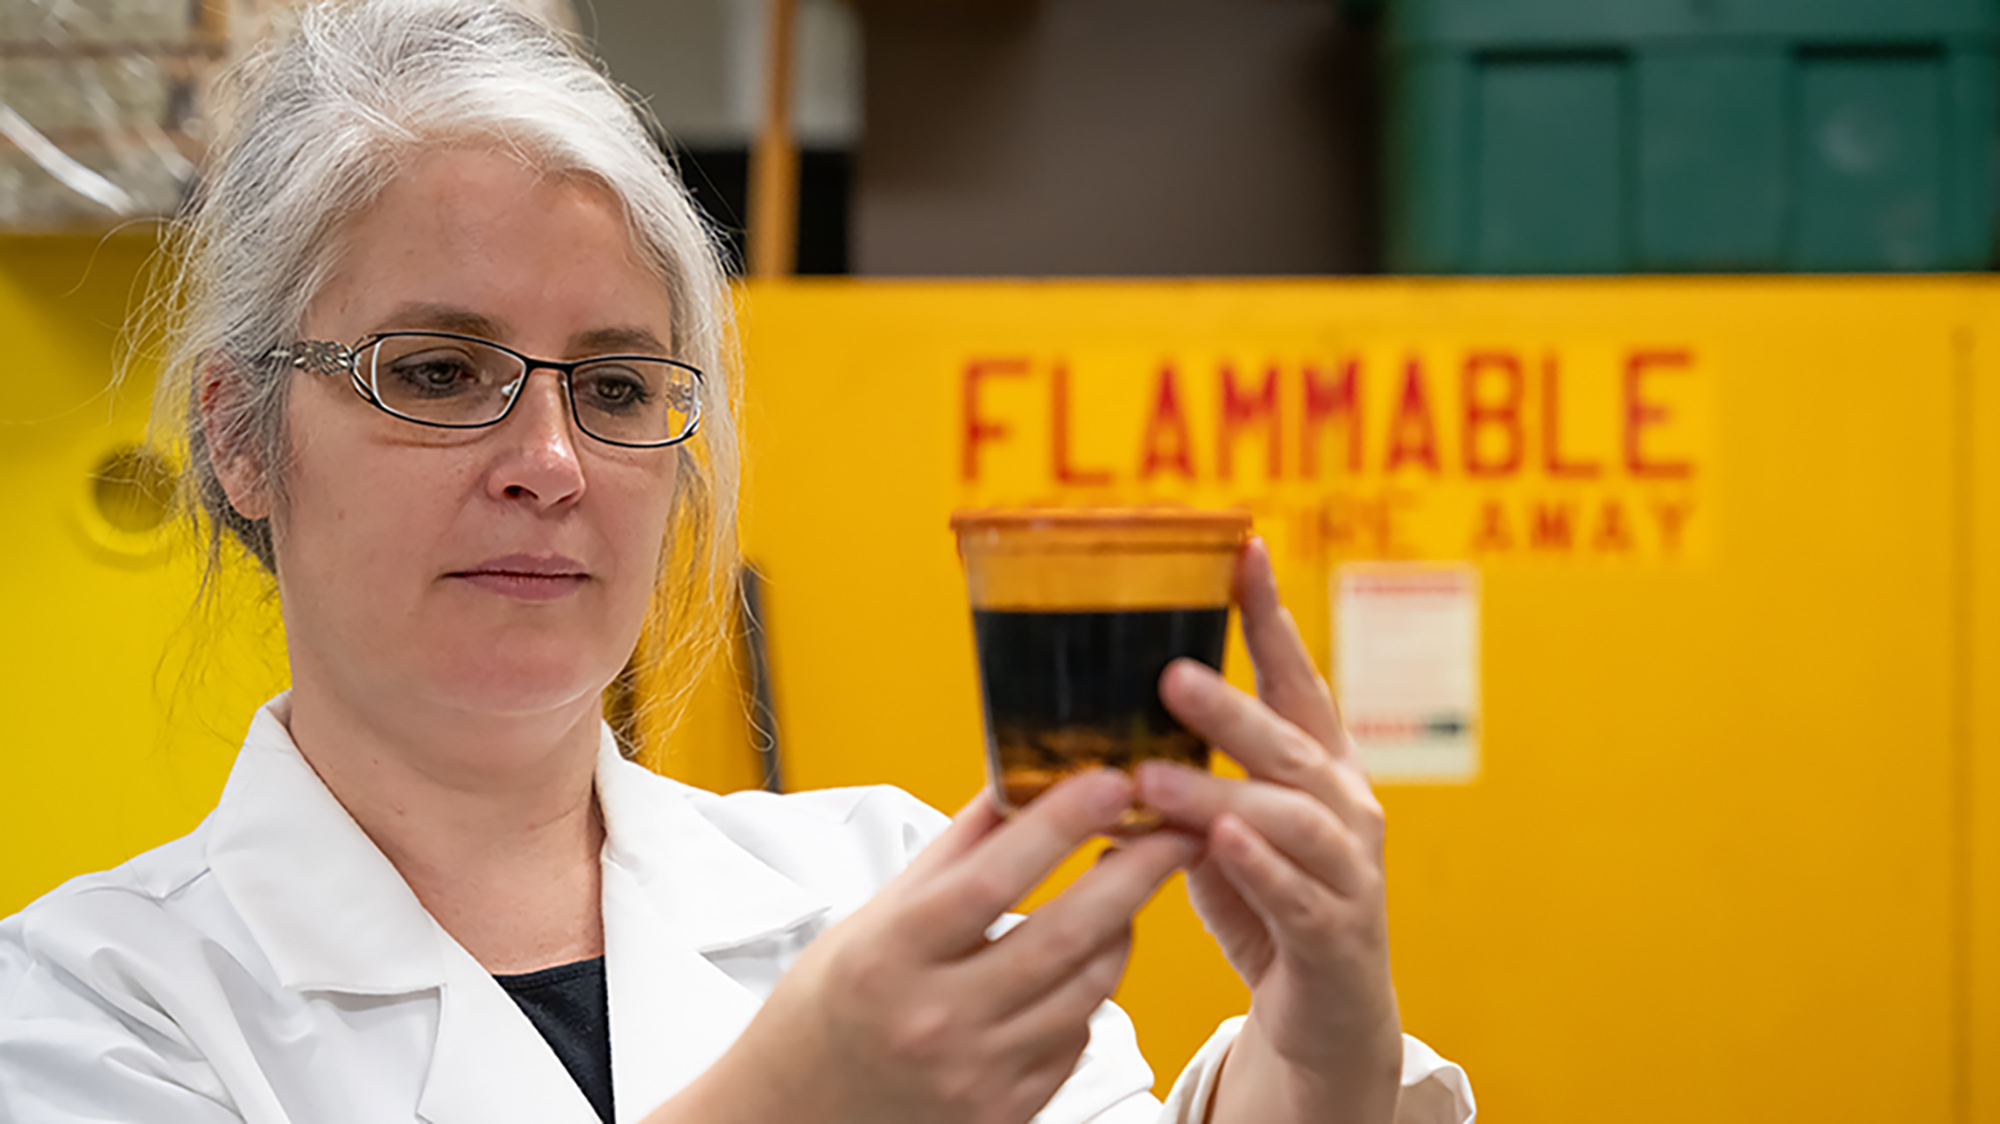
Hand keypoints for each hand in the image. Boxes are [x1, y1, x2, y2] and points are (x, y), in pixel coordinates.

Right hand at [661, 770, 1199, 1123]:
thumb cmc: (829, 1008)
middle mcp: (935, 1021)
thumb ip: (953, 854)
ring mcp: (976, 1076)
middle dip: (1136, 872)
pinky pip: (1077, 1038)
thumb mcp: (873, 918)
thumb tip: (1018, 782)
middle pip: (1064, 936)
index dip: (1060, 826)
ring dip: (1123, 928)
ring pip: (1090, 988)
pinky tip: (1079, 962)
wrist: (796, 1117)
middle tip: (1178, 826)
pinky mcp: (1007, 1114)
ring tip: (1127, 886)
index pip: (991, 880)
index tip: (1111, 781)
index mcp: (889, 957)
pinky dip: (1089, 991)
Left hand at [1136, 538, 1402, 1123]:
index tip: (1243, 549)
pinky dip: (1259, 869)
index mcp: (1318, 771)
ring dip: (1222, 793)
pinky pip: (1300, 896)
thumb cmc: (1265, 908)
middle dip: (1231, 708)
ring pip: (1292, 819)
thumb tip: (1100, 729)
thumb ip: (1184, 780)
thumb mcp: (1219, 830)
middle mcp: (1345, 809)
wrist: (1324, 1021)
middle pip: (1289, 744)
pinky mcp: (1337, 937)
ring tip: (1153, 780)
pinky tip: (1219, 845)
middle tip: (1168, 675)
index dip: (1270, 616)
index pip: (1296, 681)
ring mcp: (1350, 874)